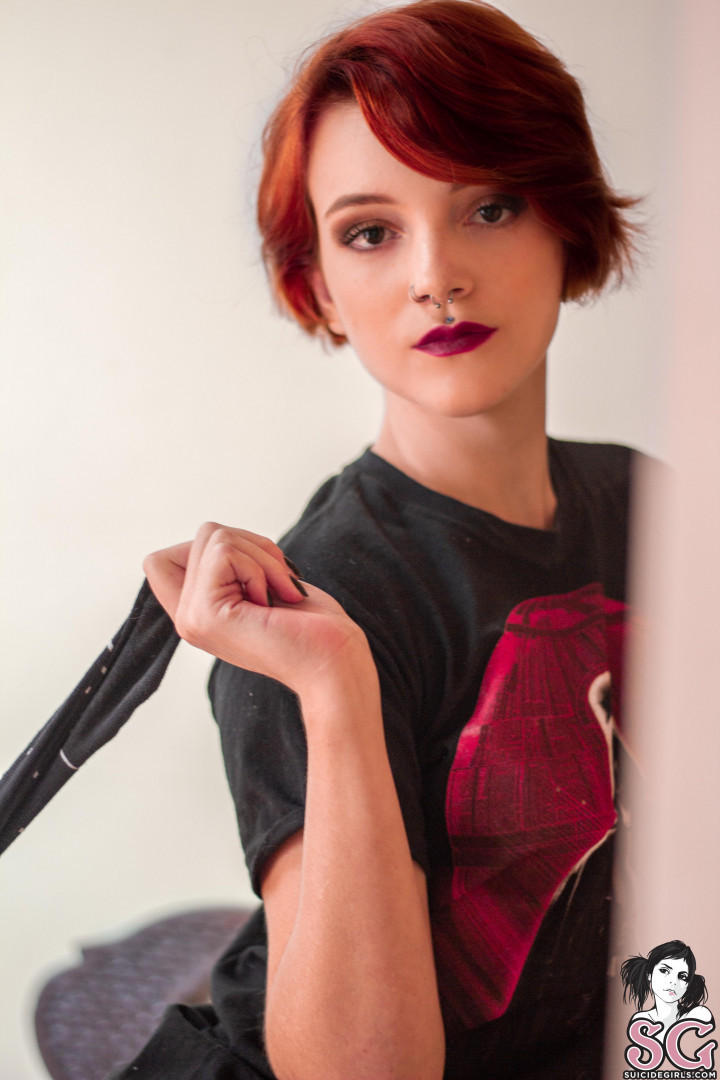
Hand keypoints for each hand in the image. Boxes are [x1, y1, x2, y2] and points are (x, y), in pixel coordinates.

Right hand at [144, 523, 369, 696]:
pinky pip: (225, 551)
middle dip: (253, 544)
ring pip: (214, 536)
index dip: (209, 546)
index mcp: (198, 614)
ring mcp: (192, 618)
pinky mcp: (205, 614)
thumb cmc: (313, 627)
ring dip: (263, 556)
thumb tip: (213, 534)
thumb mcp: (262, 584)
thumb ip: (229, 566)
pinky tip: (276, 601)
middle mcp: (186, 618)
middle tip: (277, 583)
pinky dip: (263, 566)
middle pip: (203, 535)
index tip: (249, 571)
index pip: (158, 561)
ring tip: (279, 594)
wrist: (334, 664)